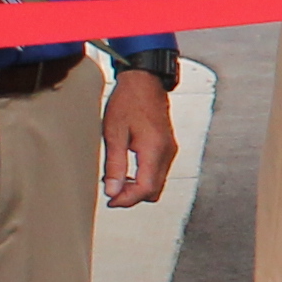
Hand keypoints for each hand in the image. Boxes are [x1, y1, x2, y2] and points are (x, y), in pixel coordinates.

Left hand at [99, 69, 177, 207]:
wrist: (145, 81)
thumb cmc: (128, 101)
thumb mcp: (114, 134)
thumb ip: (115, 165)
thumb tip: (113, 191)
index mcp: (154, 150)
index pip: (146, 189)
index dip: (128, 200)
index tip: (111, 201)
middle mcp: (167, 153)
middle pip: (154, 190)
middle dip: (133, 197)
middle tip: (112, 192)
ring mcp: (170, 149)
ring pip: (157, 183)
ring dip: (138, 188)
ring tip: (117, 181)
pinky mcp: (168, 146)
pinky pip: (159, 171)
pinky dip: (144, 178)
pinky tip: (128, 171)